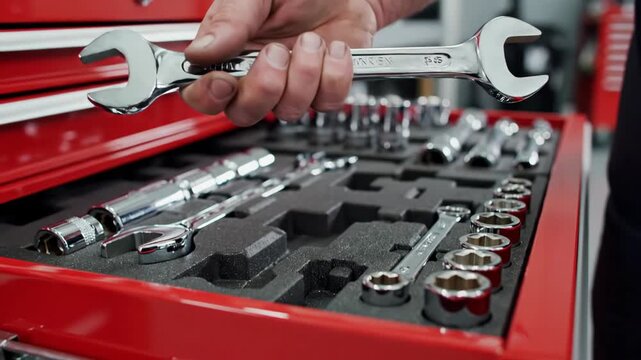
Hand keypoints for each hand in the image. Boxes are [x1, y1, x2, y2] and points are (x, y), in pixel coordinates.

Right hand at [181, 0, 379, 125]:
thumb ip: (229, 19)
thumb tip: (201, 50)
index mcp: (228, 51)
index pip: (202, 93)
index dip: (209, 96)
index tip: (224, 82)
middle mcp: (256, 74)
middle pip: (244, 113)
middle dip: (264, 88)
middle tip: (277, 52)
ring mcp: (290, 86)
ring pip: (287, 110)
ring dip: (304, 75)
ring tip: (311, 39)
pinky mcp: (323, 89)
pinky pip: (326, 103)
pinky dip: (334, 76)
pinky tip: (333, 49)